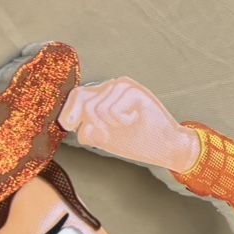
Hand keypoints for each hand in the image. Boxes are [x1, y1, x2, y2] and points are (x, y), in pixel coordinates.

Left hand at [60, 78, 201, 173]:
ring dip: (109, 124)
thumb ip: (86, 128)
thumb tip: (72, 124)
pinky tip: (135, 119)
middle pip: (81, 97)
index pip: (76, 95)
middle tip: (106, 133)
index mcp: (103, 96)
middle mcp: (112, 87)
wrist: (165, 147)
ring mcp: (124, 87)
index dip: (68, 111)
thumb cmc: (137, 142)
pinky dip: (121, 121)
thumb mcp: (103, 137)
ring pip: (95, 107)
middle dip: (89, 122)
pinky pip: (111, 109)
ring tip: (126, 125)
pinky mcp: (135, 90)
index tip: (69, 126)